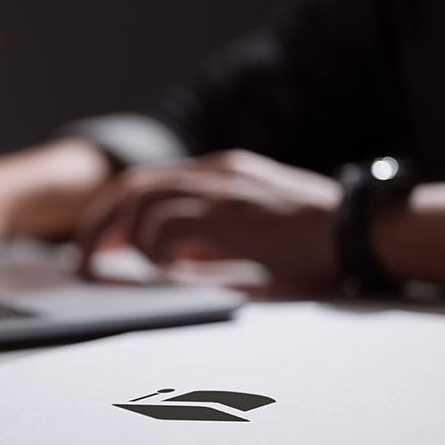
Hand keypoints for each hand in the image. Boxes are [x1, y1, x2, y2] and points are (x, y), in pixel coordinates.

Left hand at [77, 150, 342, 294]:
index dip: (116, 210)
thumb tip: (174, 260)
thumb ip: (214, 240)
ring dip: (117, 234)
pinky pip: (168, 225)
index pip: (151, 180)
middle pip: (135, 184)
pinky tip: (158, 272)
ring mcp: (223, 188)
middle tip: (83, 256)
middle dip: (100, 220)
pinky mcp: (230, 213)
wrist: (361, 232)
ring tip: (106, 265)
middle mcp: (216, 172)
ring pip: (143, 199)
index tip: (100, 240)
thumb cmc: (315, 242)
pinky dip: (152, 249)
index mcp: (221, 173)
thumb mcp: (254, 235)